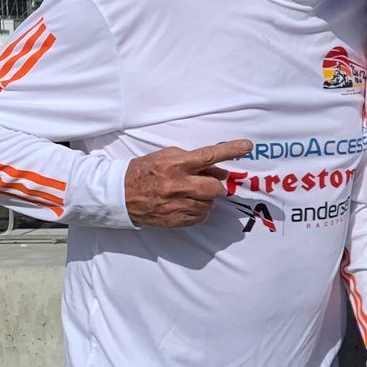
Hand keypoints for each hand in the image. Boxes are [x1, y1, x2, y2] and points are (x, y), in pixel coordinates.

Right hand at [124, 139, 251, 226]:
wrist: (119, 194)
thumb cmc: (145, 172)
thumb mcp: (166, 157)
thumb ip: (193, 161)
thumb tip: (220, 171)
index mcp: (175, 164)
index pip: (209, 156)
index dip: (230, 150)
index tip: (247, 145)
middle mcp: (177, 184)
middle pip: (215, 188)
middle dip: (214, 186)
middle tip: (202, 184)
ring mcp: (176, 204)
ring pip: (210, 204)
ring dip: (205, 199)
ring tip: (188, 194)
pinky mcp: (175, 220)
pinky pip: (201, 217)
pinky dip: (198, 211)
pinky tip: (184, 205)